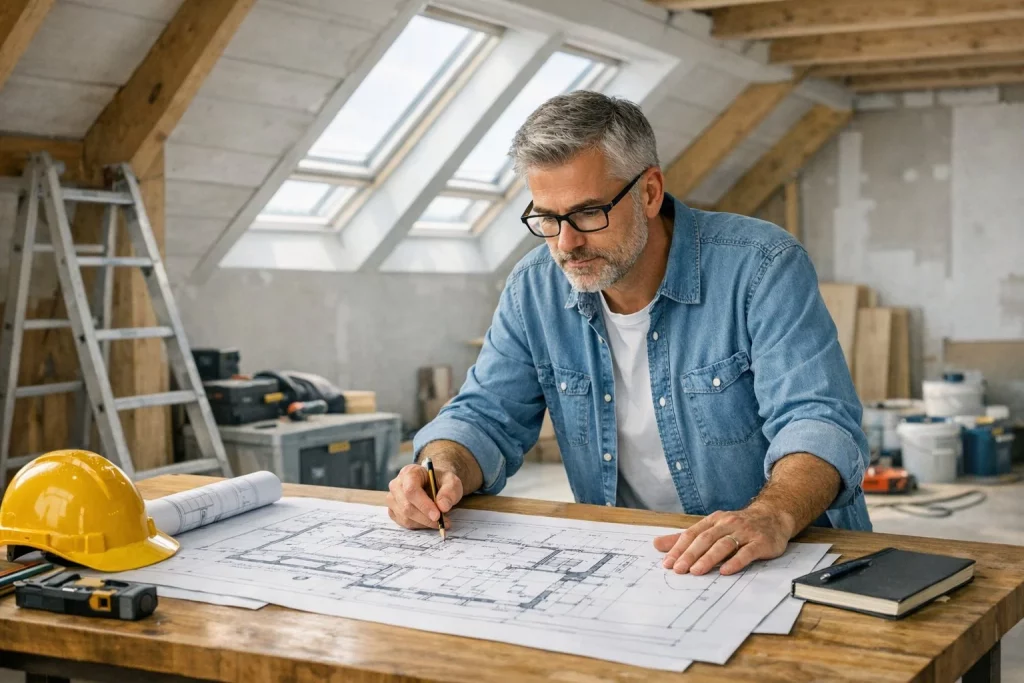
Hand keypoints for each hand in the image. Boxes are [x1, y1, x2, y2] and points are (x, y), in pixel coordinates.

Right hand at [386, 463, 463, 529]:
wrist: (434, 484)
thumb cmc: (441, 481)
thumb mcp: (452, 482)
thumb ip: (449, 492)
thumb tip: (442, 506)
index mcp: (410, 472)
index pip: (411, 490)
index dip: (423, 505)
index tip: (437, 515)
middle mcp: (397, 484)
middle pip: (407, 506)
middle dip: (426, 518)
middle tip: (443, 522)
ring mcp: (392, 498)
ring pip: (405, 517)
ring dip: (424, 523)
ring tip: (440, 521)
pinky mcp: (393, 510)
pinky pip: (403, 522)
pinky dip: (418, 525)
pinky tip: (428, 521)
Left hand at [653, 506, 792, 575]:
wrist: (773, 516)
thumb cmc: (738, 526)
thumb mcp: (711, 528)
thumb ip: (686, 538)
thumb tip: (657, 544)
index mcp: (713, 521)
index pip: (692, 534)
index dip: (679, 548)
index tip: (668, 563)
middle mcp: (727, 524)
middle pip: (705, 539)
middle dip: (690, 554)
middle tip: (678, 569)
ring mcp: (745, 532)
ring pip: (723, 545)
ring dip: (708, 558)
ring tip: (696, 571)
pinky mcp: (761, 542)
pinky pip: (747, 552)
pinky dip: (735, 562)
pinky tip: (725, 571)